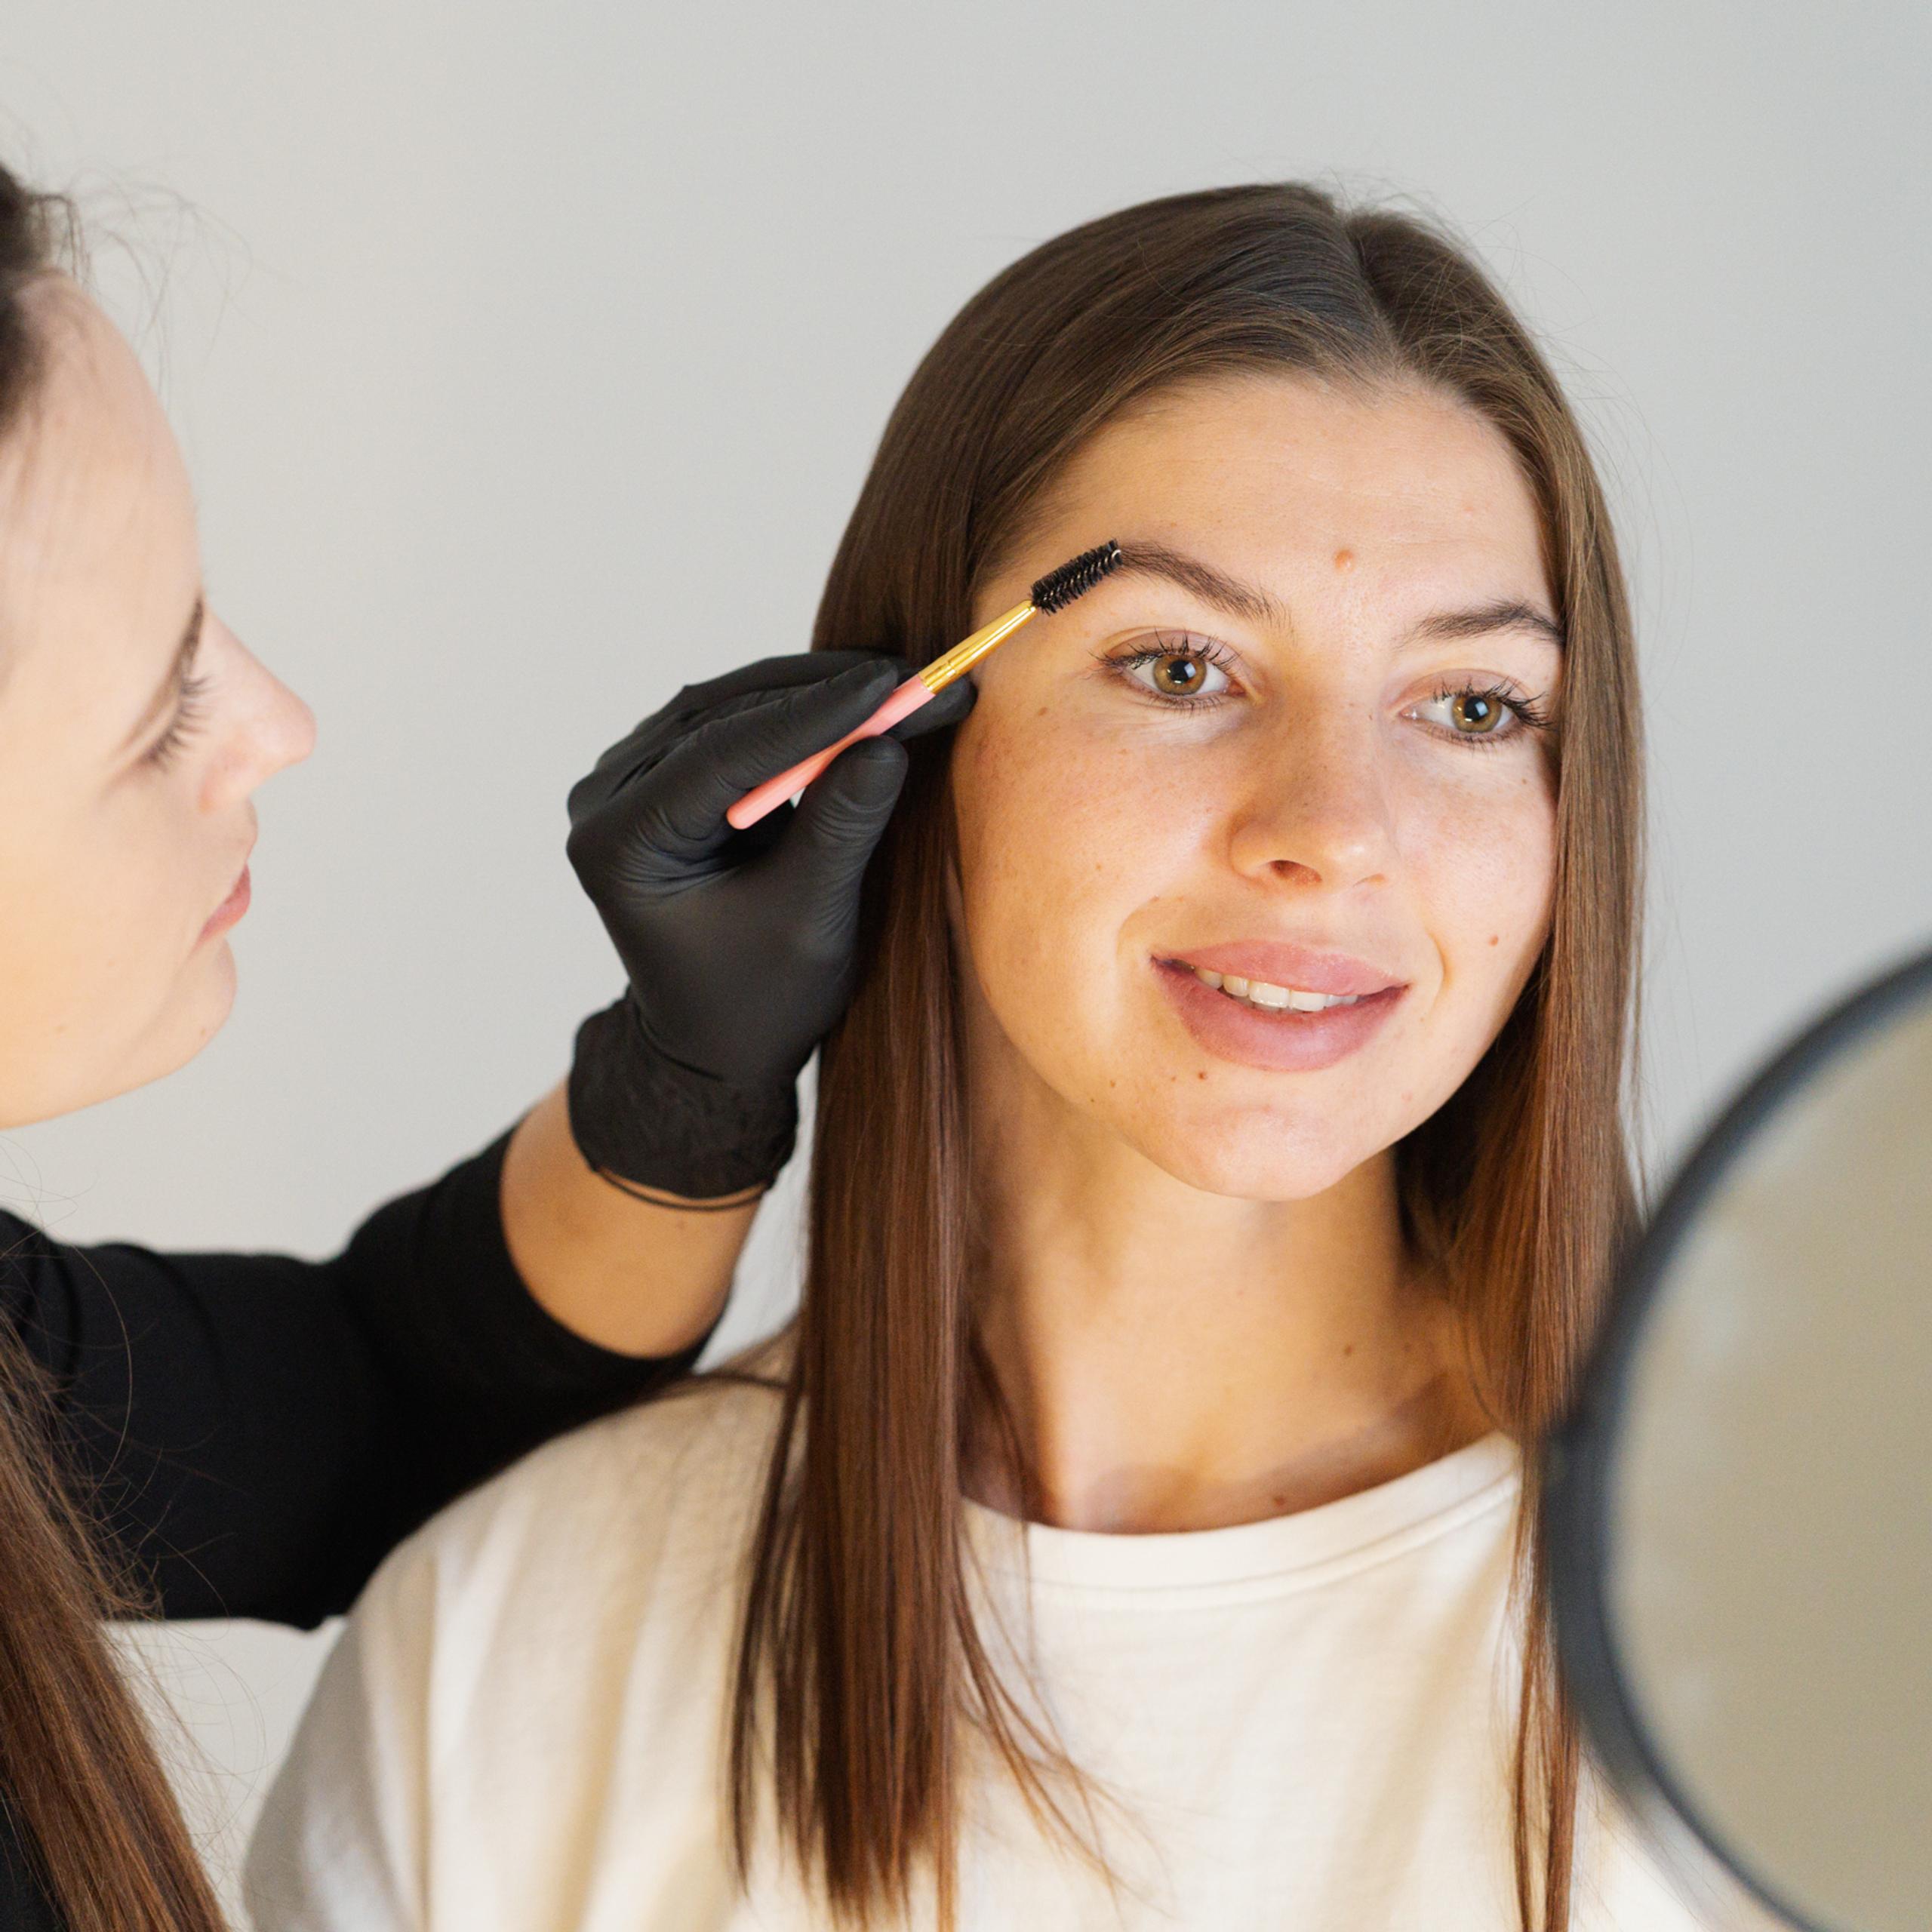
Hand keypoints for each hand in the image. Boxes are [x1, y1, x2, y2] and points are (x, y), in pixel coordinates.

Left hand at [562, 650, 972, 1196]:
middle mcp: (608, 799)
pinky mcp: (667, 775)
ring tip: (903, 685)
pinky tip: (864, 703)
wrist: (718, 1041)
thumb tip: (888, 743)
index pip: (721, 754)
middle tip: (916, 678)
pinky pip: (737, 724)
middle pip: (722, 716)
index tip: (895, 685)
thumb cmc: (759, 1001)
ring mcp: (631, 781)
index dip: (814, 716)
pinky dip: (802, 715)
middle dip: (825, 696)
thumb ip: (840, 829)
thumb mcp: (809, 922)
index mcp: (620, 845)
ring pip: (731, 708)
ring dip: (817, 694)